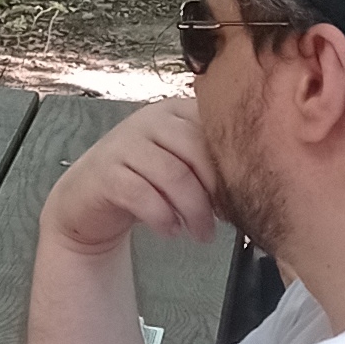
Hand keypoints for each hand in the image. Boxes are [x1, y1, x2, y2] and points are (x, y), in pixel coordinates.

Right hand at [42, 93, 225, 257]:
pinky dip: (163, 218)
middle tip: (224, 219)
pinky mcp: (105, 173)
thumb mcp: (182, 163)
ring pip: (173, 175)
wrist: (89, 199)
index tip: (242, 193)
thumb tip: (256, 182)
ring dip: (193, 211)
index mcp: (176, 111)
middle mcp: (150, 119)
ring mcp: (123, 144)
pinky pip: (143, 196)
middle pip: (197, 151)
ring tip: (200, 233)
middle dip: (216, 192)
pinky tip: (171, 230)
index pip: (216, 128)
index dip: (234, 164)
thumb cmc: (145, 182)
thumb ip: (211, 160)